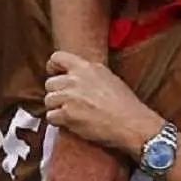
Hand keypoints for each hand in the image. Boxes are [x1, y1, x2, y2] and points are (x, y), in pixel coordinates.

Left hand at [44, 50, 162, 156]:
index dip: (53, 67)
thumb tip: (75, 78)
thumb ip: (89, 75)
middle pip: (50, 83)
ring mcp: (70, 96)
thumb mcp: (109, 78)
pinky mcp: (67, 114)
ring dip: (57, 108)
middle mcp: (76, 79)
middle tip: (68, 102)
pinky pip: (51, 117)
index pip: (57, 58)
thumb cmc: (125, 104)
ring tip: (72, 114)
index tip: (56, 74)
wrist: (132, 123)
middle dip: (56, 94)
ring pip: (48, 100)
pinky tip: (72, 123)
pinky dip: (59, 122)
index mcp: (87, 67)